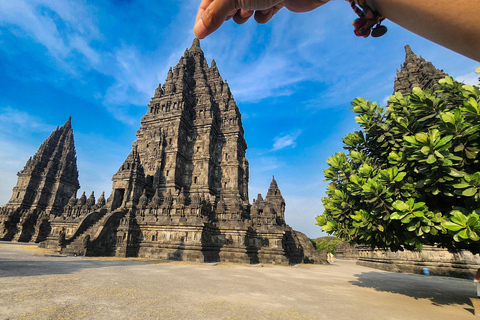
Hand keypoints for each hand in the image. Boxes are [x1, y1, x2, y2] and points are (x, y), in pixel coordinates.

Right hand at [194, 0, 328, 38]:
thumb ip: (214, 14)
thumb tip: (198, 33)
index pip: (209, 0)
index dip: (204, 15)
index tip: (200, 34)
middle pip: (225, 6)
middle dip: (229, 14)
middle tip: (236, 12)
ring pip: (243, 12)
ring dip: (246, 15)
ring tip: (253, 9)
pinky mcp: (274, 0)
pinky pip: (261, 15)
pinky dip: (264, 15)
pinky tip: (271, 7)